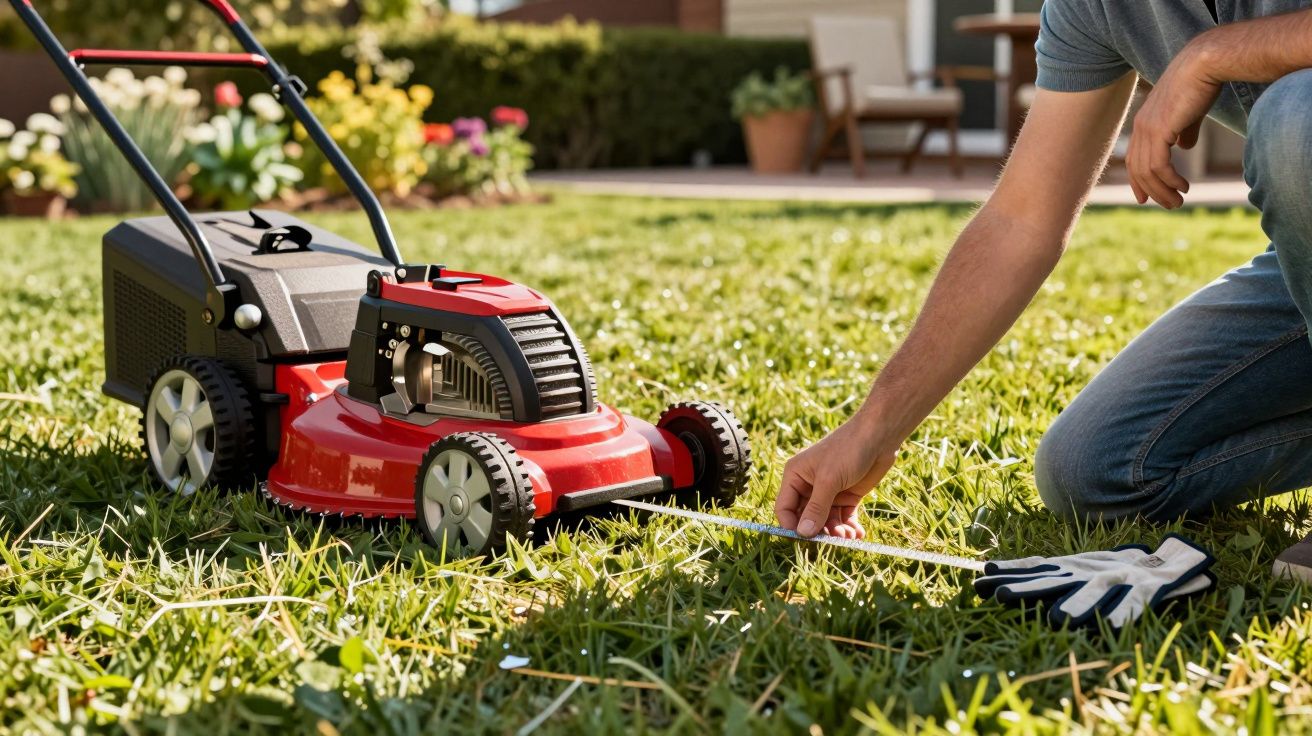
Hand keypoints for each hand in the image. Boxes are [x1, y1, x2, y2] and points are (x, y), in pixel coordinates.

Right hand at [775, 411, 896, 538]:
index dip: (792, 526)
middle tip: (833, 540)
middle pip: (806, 518)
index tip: (805, 541)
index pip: (785, 508)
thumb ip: (816, 508)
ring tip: (848, 536)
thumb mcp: (829, 480)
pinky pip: (843, 517)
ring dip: (836, 532)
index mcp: (795, 476)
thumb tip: (802, 534)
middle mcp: (808, 485)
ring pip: (826, 521)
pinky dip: (849, 527)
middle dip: (818, 531)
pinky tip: (857, 534)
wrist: (878, 435)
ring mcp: (828, 492)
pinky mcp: (846, 496)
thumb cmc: (848, 450)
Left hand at [1127, 41, 1221, 208]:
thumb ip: (1184, 130)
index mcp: (1144, 122)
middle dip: (1152, 191)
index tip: (1145, 198)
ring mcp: (1147, 128)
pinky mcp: (1159, 130)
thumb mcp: (1189, 112)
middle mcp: (1140, 127)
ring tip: (1178, 202)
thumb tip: (1184, 146)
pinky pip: (1159, 165)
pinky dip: (1169, 180)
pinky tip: (1183, 187)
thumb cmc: (1201, 83)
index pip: (1134, 158)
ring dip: (1163, 190)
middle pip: (1138, 169)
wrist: (1205, 63)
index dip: (1138, 180)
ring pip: (1148, 171)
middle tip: (1170, 205)